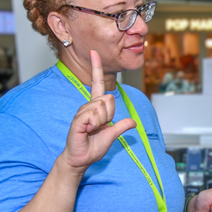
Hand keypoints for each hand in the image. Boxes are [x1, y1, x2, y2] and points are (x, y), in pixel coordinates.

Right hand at [58, 50, 135, 174]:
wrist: (80, 159)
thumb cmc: (92, 147)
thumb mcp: (111, 136)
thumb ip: (121, 127)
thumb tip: (133, 122)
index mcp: (96, 108)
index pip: (96, 83)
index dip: (96, 68)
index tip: (94, 52)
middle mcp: (88, 107)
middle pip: (108, 99)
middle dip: (109, 115)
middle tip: (100, 127)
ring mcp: (82, 113)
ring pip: (101, 108)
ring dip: (101, 122)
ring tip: (92, 130)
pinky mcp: (77, 121)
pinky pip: (91, 116)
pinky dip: (93, 125)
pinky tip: (88, 130)